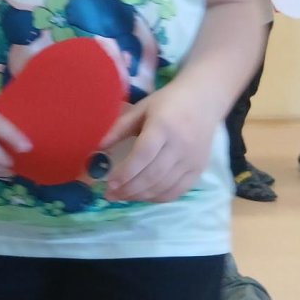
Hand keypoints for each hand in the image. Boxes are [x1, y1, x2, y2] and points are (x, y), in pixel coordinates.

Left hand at [99, 84, 215, 202]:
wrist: (203, 101)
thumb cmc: (167, 103)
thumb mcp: (140, 109)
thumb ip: (119, 128)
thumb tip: (97, 149)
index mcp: (163, 125)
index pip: (143, 154)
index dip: (125, 172)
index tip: (108, 183)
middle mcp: (180, 145)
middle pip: (153, 175)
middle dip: (128, 189)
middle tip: (109, 195)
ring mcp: (192, 160)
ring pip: (164, 187)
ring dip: (140, 196)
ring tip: (121, 196)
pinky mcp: (199, 170)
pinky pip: (177, 191)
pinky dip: (157, 198)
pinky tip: (142, 196)